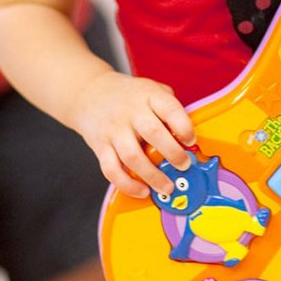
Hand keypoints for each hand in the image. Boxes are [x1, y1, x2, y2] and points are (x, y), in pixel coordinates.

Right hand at [68, 70, 195, 198]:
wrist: (89, 93)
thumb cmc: (127, 95)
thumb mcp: (151, 89)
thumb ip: (169, 107)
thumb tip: (190, 133)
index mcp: (148, 96)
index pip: (169, 109)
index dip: (183, 126)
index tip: (191, 140)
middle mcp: (131, 112)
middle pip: (153, 133)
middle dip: (173, 154)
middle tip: (184, 166)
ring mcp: (114, 130)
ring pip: (133, 157)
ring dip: (153, 176)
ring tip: (167, 187)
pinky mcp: (100, 146)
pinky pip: (112, 170)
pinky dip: (127, 184)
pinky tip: (142, 191)